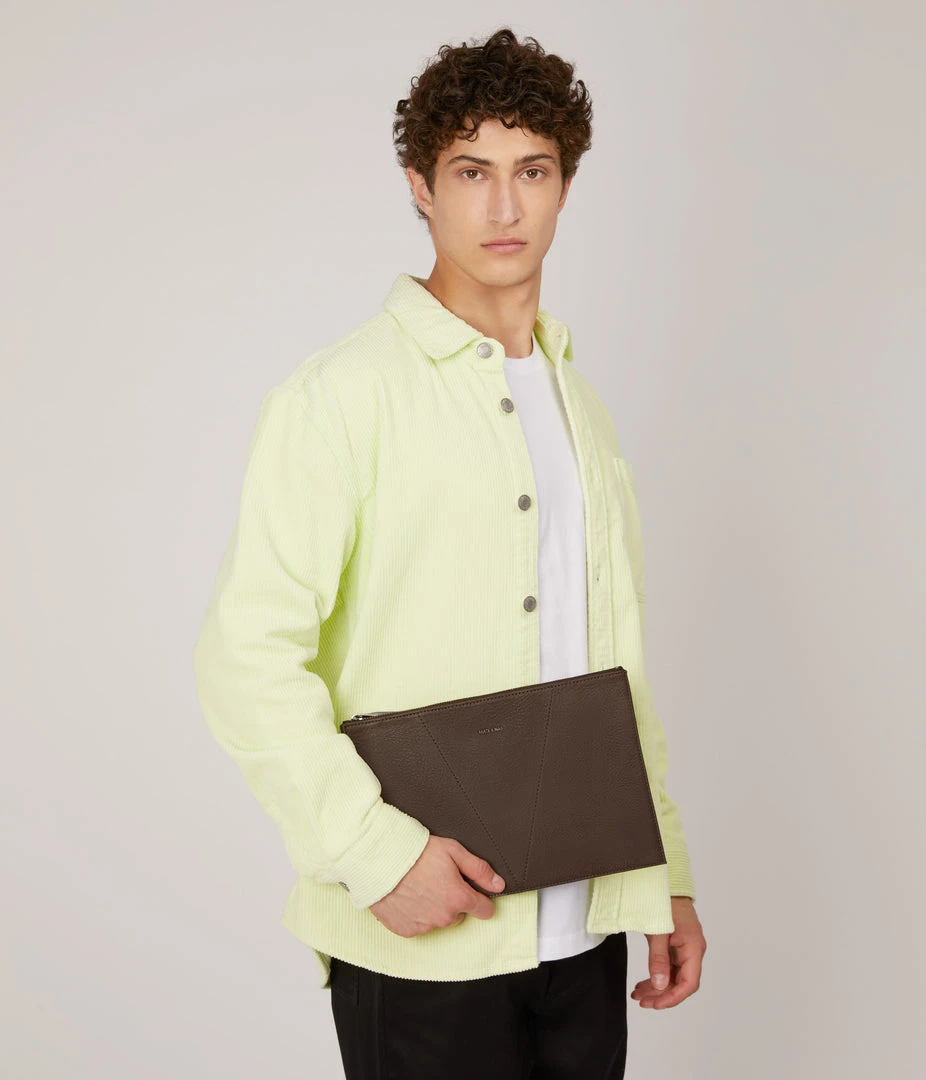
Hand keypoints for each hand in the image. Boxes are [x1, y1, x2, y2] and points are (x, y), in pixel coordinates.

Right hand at [369, 835, 505, 937]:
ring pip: (438, 920)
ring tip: (419, 885)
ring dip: (434, 907)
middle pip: (459, 914)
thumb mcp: (453, 851)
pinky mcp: (406, 930)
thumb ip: (479, 869)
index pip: (484, 910)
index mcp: (458, 898)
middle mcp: (443, 917)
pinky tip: (408, 896)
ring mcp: (424, 926)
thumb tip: (499, 884)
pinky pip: (419, 925)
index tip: (472, 890)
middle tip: (437, 880)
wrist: (378, 860)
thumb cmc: (415, 852)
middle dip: (453, 900)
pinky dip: (416, 914)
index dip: (481, 899)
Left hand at [630, 896, 705, 1008]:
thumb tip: (660, 985)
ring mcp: (685, 950)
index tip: (656, 1004)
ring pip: (673, 977)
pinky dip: (657, 976)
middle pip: (680, 983)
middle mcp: (693, 952)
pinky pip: (669, 967)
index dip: (673, 997)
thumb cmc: (665, 902)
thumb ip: (659, 958)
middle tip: (642, 1001)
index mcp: (694, 949)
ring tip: (638, 994)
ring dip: (657, 987)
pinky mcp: (676, 946)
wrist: (667, 884)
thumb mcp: (659, 931)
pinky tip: (644, 983)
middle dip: (661, 995)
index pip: (689, 983)